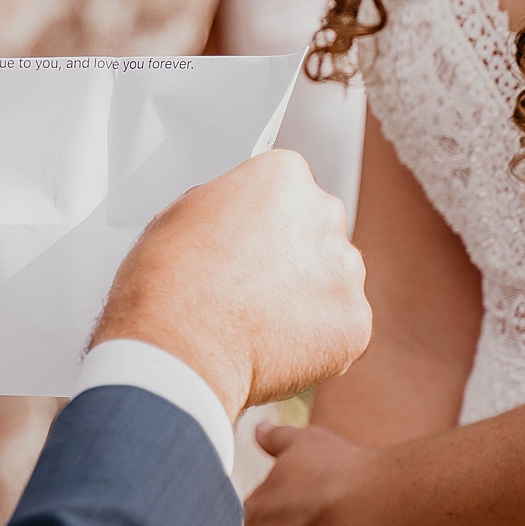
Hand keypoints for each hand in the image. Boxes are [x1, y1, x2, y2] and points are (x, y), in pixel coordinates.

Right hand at [94, 150, 370, 418]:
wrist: (181, 347)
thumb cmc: (169, 282)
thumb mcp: (183, 214)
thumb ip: (228, 207)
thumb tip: (237, 222)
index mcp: (283, 176)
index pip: (286, 190)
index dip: (261, 222)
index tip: (246, 245)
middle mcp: (325, 213)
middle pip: (317, 232)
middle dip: (292, 257)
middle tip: (251, 287)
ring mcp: (345, 270)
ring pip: (333, 281)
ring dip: (307, 298)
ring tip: (258, 323)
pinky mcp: (356, 321)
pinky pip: (340, 329)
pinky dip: (315, 342)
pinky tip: (274, 349)